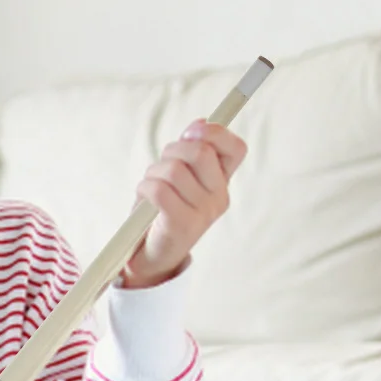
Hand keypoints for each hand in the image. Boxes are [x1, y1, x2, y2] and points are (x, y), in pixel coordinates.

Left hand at [120, 121, 248, 288]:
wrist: (153, 256)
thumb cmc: (164, 211)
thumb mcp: (180, 178)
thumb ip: (191, 152)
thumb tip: (200, 124)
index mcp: (222, 183)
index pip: (236, 149)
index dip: (216, 133)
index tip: (193, 133)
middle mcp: (218, 198)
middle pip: (200, 152)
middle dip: (173, 150)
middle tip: (162, 165)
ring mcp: (202, 213)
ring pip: (173, 170)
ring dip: (153, 173)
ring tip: (151, 187)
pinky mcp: (181, 224)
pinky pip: (159, 190)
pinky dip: (145, 188)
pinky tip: (145, 199)